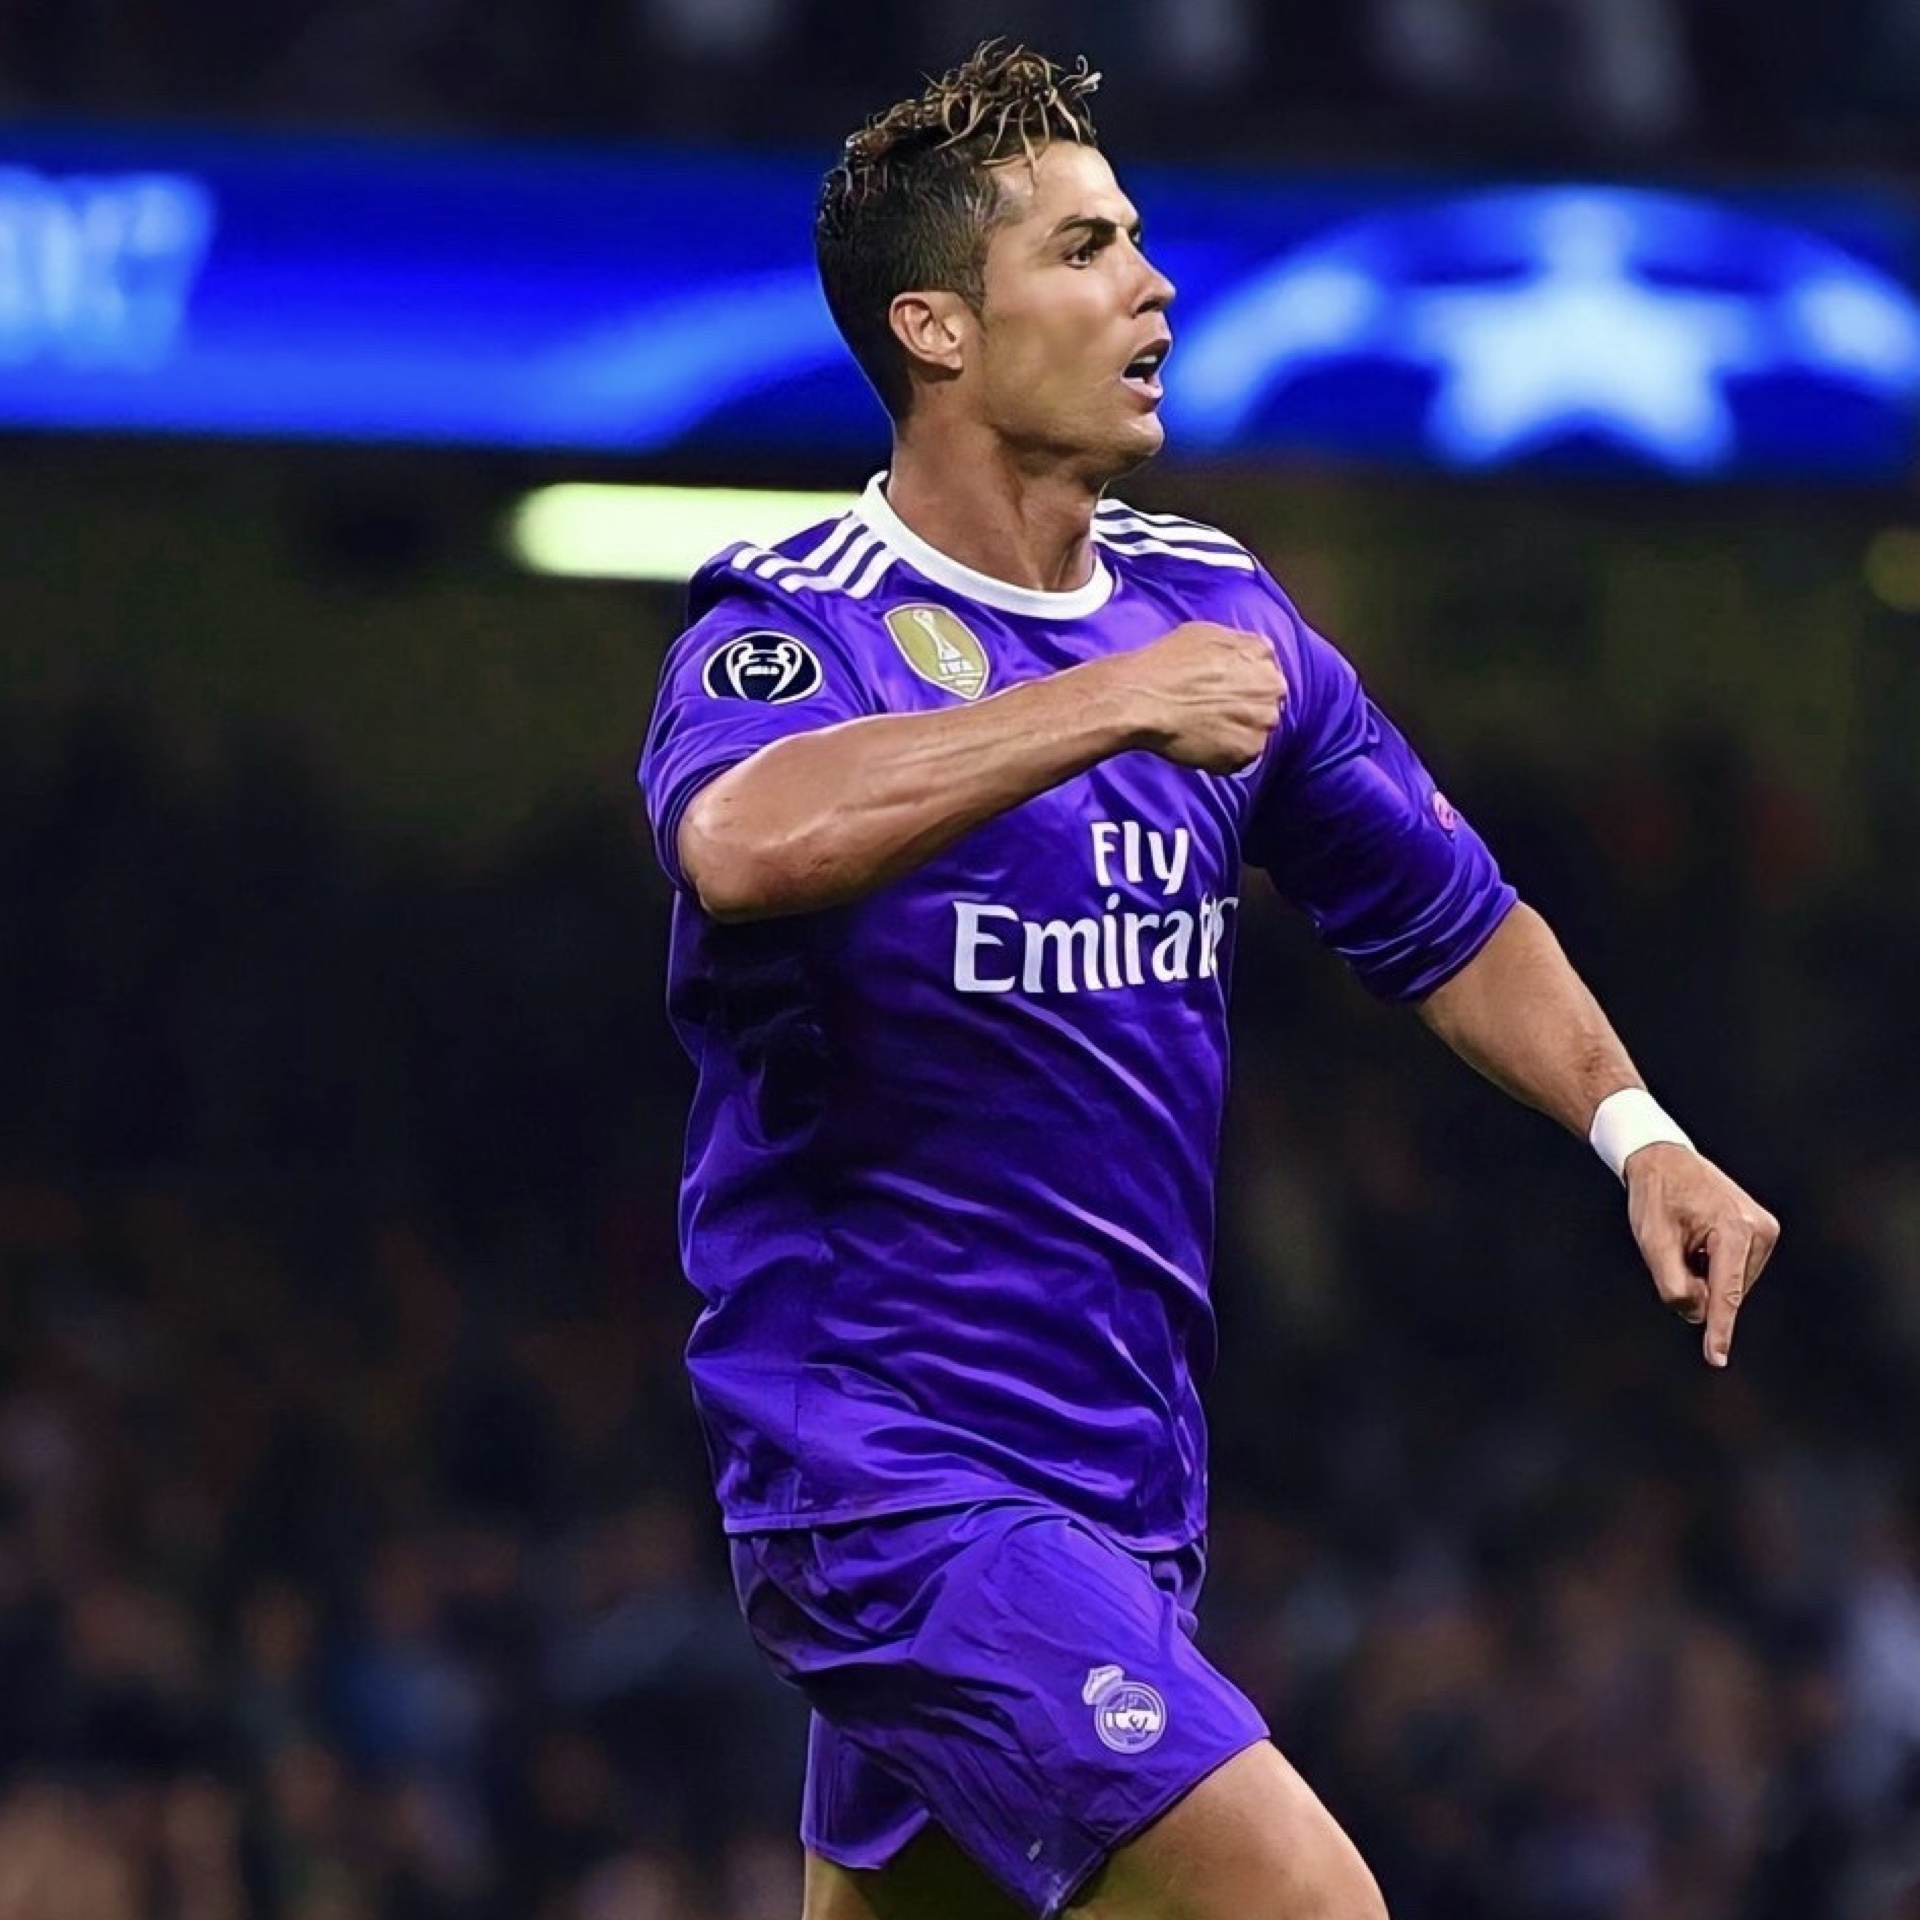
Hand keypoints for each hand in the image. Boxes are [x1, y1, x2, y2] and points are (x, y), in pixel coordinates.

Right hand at [1098, 622, 1285, 773]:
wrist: (1143, 700)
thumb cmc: (1164, 664)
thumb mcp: (1204, 633)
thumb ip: (1235, 645)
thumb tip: (1241, 656)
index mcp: (1261, 652)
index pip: (1265, 672)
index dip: (1243, 685)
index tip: (1224, 693)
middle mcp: (1271, 685)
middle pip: (1266, 703)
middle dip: (1246, 710)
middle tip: (1212, 715)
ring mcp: (1263, 720)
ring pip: (1256, 732)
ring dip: (1236, 734)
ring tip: (1204, 732)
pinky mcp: (1248, 750)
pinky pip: (1241, 758)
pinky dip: (1224, 757)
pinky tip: (1201, 746)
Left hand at [1624, 1143, 1779, 1367]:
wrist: (1665, 1159)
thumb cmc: (1655, 1196)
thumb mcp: (1652, 1241)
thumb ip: (1673, 1284)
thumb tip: (1699, 1315)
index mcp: (1735, 1229)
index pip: (1725, 1292)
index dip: (1719, 1329)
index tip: (1716, 1359)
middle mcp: (1761, 1231)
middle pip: (1725, 1291)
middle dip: (1697, 1283)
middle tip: (1676, 1243)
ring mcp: (1766, 1232)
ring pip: (1730, 1286)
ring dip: (1703, 1274)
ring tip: (1688, 1236)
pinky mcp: (1764, 1235)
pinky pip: (1733, 1273)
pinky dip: (1711, 1267)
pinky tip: (1698, 1239)